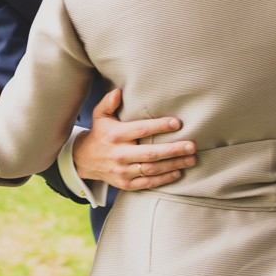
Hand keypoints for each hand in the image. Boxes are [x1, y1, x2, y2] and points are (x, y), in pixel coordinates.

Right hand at [71, 87, 196, 191]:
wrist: (84, 161)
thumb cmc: (100, 134)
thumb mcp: (100, 116)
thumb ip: (109, 102)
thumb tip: (119, 91)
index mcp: (116, 135)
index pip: (141, 130)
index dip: (159, 126)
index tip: (177, 123)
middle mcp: (120, 154)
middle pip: (150, 154)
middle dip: (173, 150)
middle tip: (191, 146)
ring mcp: (123, 171)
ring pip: (152, 169)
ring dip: (173, 165)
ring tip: (191, 159)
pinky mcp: (126, 184)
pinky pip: (147, 182)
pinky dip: (163, 179)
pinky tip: (178, 172)